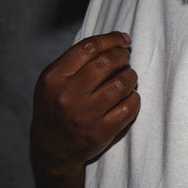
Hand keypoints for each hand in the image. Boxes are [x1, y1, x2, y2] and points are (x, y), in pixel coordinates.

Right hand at [31, 31, 139, 176]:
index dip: (112, 39)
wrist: (53, 147)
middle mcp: (68, 96)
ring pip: (123, 82)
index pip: (89, 47)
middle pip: (108, 62)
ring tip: (127, 77)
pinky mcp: (102, 131)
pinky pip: (130, 105)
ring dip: (131, 76)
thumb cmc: (58, 105)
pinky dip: (134, 97)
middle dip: (123, 55)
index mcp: (54, 78)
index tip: (123, 39)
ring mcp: (85, 115)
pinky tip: (128, 97)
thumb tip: (120, 39)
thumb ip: (80, 58)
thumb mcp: (55, 79)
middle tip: (125, 58)